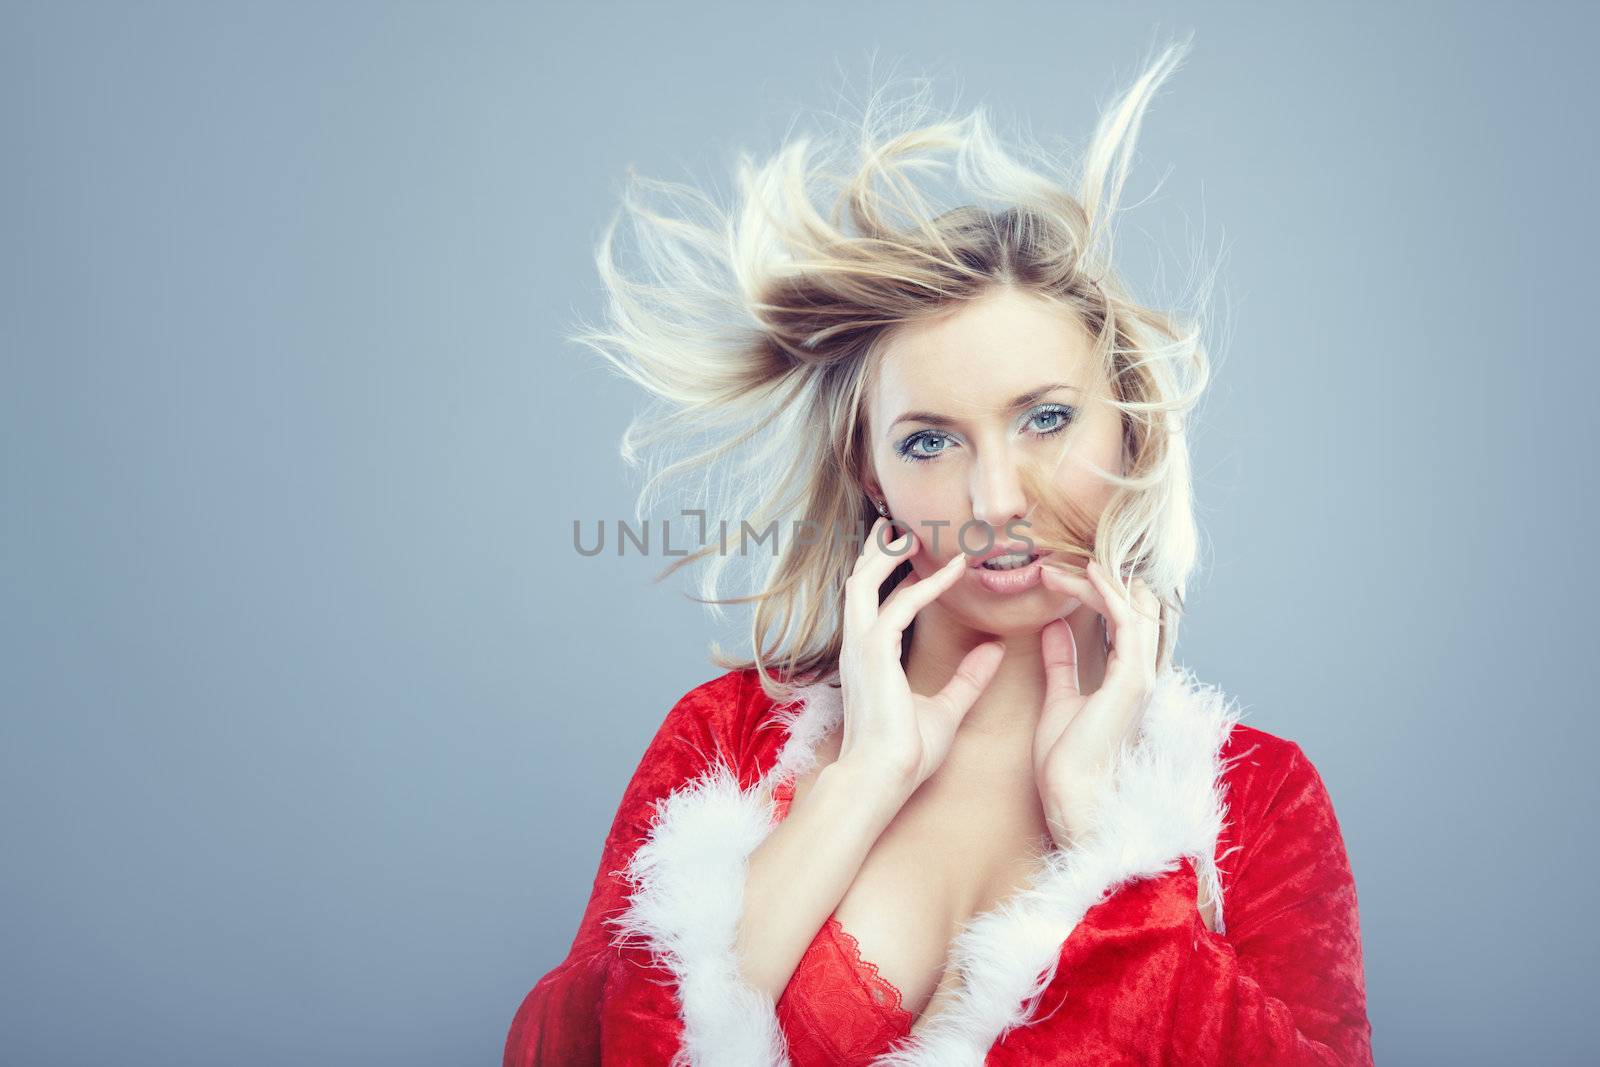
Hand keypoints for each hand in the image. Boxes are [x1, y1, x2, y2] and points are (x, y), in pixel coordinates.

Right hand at [836, 517, 1005, 795]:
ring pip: (863, 583)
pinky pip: (900, 605)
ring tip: (915, 535)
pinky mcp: (874, 653)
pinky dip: (927, 586)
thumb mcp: (946, 708)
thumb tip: (993, 650)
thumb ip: (968, 678)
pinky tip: (953, 573)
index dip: (892, 576)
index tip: (916, 558)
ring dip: (889, 556)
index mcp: (867, 659)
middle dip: (878, 553)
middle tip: (902, 529)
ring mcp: (861, 648)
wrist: (883, 779)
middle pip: (858, 582)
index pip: (873, 604)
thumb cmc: (906, 753)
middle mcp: (857, 647)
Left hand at [1032, 559, 1161, 850]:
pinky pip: (1128, 623)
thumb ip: (1062, 663)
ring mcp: (1141, 676)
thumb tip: (1055, 629)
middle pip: (1137, 606)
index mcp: (1127, 678)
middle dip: (1102, 580)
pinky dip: (1110, 595)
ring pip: (1135, 607)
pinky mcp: (1131, 681)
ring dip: (1098, 582)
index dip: (1094, 592)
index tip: (1054, 577)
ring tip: (1061, 567)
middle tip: (1058, 564)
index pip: (1122, 618)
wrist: (1071, 797)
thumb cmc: (1066, 760)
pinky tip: (1087, 575)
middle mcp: (1141, 673)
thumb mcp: (1060, 698)